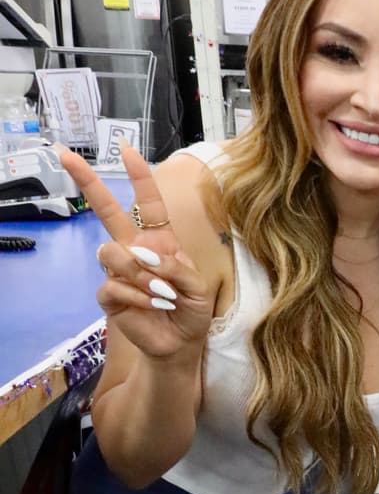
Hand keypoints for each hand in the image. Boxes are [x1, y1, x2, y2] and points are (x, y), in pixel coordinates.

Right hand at [60, 144, 212, 359]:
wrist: (180, 343)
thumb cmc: (191, 311)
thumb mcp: (198, 287)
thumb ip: (178, 269)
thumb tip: (146, 257)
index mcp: (160, 239)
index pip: (149, 203)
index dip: (140, 177)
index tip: (128, 151)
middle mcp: (135, 249)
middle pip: (106, 210)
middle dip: (87, 181)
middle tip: (65, 156)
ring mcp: (119, 270)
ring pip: (111, 252)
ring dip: (139, 273)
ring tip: (161, 294)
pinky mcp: (110, 294)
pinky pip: (112, 285)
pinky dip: (136, 297)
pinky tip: (151, 307)